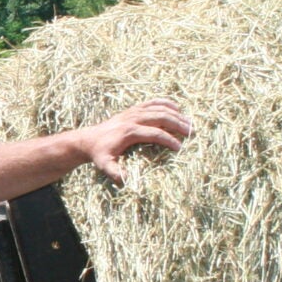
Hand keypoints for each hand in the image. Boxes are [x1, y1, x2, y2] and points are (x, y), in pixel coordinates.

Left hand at [80, 98, 195, 183]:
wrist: (89, 140)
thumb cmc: (100, 154)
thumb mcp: (105, 165)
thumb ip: (114, 172)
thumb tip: (126, 179)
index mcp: (129, 132)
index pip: (155, 133)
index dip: (168, 140)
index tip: (179, 148)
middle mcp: (132, 118)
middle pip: (160, 117)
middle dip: (178, 124)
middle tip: (192, 132)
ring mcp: (133, 112)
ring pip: (159, 108)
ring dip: (176, 114)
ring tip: (189, 123)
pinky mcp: (133, 109)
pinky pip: (152, 102)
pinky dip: (165, 103)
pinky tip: (176, 108)